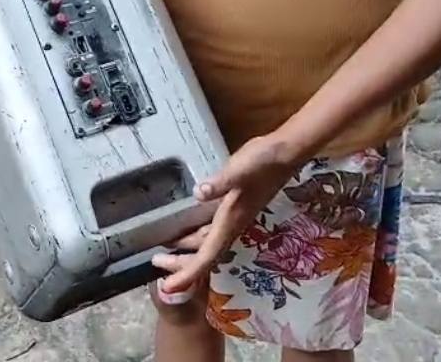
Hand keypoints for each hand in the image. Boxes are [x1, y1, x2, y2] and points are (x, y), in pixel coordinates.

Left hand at [153, 135, 305, 293]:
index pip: (206, 256)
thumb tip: (199, 193)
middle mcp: (231, 225)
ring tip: (164, 250)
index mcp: (230, 222)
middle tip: (156, 264)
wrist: (284, 152)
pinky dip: (195, 234)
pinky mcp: (232, 206)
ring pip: (206, 243)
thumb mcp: (239, 171)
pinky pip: (209, 229)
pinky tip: (184, 227)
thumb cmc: (263, 163)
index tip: (167, 287)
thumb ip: (220, 183)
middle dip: (181, 264)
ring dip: (186, 249)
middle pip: (204, 255)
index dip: (187, 274)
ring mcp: (232, 217)